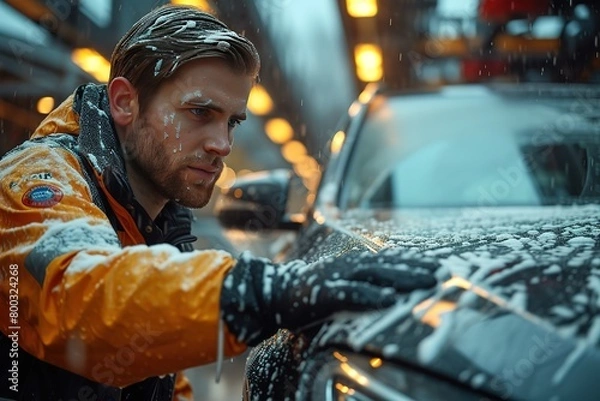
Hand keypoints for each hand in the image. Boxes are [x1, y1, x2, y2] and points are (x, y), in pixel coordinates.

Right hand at [220, 250, 436, 345]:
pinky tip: (389, 299)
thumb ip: (363, 283)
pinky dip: (371, 295)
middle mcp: (349, 265)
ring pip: (376, 275)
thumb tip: (390, 290)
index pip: (390, 259)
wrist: (275, 293)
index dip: (415, 262)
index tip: (439, 266)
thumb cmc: (312, 292)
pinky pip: (352, 293)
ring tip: (426, 284)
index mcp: (354, 262)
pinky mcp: (325, 292)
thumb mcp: (341, 284)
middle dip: (417, 269)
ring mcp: (338, 276)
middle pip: (389, 265)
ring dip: (403, 278)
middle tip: (443, 275)